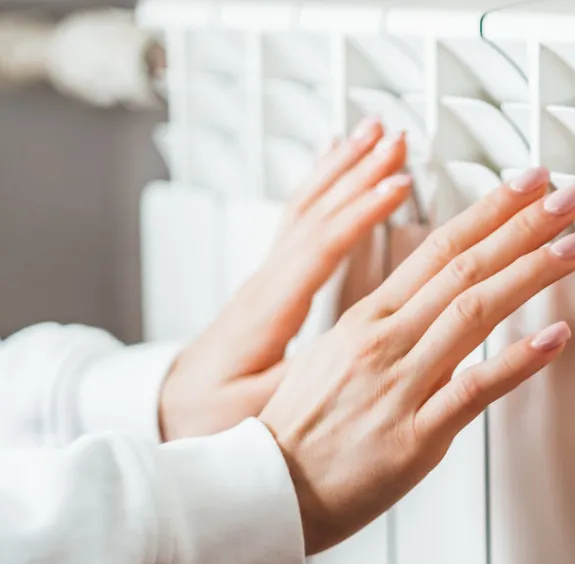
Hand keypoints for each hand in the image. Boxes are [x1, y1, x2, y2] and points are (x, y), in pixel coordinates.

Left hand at [159, 116, 409, 440]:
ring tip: (375, 133)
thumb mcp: (257, 412)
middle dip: (358, 171)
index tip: (398, 186)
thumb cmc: (210, 414)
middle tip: (397, 140)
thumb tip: (352, 358)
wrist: (170, 410)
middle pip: (316, 211)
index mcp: (268, 312)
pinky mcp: (273, 280)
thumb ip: (303, 383)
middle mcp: (266, 283)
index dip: (361, 212)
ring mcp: (268, 276)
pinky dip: (323, 181)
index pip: (320, 247)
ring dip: (343, 165)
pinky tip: (337, 159)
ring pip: (307, 205)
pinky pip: (301, 217)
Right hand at [259, 169, 574, 553]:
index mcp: (368, 319)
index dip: (489, 211)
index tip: (526, 184)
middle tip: (566, 197)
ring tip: (574, 247)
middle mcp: (385, 342)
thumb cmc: (301, 432)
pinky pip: (473, 389)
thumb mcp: (334, 356)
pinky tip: (556, 338)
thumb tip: (430, 302)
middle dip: (521, 226)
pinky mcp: (415, 436)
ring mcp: (400, 386)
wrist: (264, 495)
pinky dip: (519, 360)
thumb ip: (386, 325)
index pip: (438, 247)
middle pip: (463, 267)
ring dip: (531, 273)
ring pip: (473, 313)